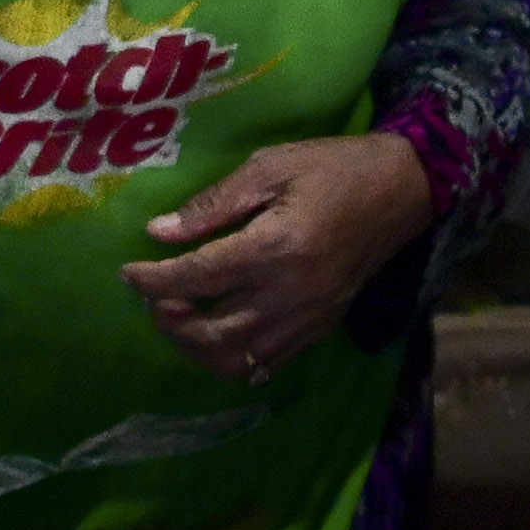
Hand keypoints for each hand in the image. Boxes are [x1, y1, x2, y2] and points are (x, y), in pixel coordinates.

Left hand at [123, 134, 431, 387]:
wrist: (402, 189)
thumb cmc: (333, 167)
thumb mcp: (269, 166)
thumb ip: (212, 205)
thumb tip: (159, 233)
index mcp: (274, 247)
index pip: (196, 277)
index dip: (152, 280)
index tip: (127, 272)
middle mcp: (290, 293)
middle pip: (210, 333)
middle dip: (168, 321)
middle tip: (152, 297)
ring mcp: (308, 318)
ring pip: (236, 359)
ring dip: (195, 346)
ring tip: (179, 317)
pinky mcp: (320, 328)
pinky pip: (267, 363)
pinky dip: (232, 357)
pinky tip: (216, 332)